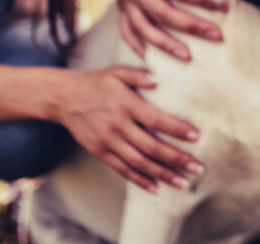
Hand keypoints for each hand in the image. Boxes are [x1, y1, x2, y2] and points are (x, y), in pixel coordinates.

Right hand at [52, 65, 203, 192]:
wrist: (63, 97)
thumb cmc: (95, 82)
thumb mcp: (116, 72)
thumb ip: (138, 74)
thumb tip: (158, 79)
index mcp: (125, 104)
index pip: (155, 120)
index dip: (176, 129)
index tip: (196, 136)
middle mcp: (118, 125)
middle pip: (151, 147)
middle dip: (176, 159)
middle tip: (197, 168)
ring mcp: (108, 141)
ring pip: (139, 163)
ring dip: (162, 174)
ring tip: (183, 183)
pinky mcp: (100, 152)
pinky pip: (122, 169)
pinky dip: (140, 180)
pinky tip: (156, 188)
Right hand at [113, 0, 227, 59]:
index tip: (224, 6)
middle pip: (163, 12)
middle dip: (192, 26)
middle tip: (218, 35)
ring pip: (144, 27)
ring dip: (165, 44)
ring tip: (188, 57)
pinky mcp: (123, 3)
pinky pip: (126, 28)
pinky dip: (136, 44)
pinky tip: (149, 58)